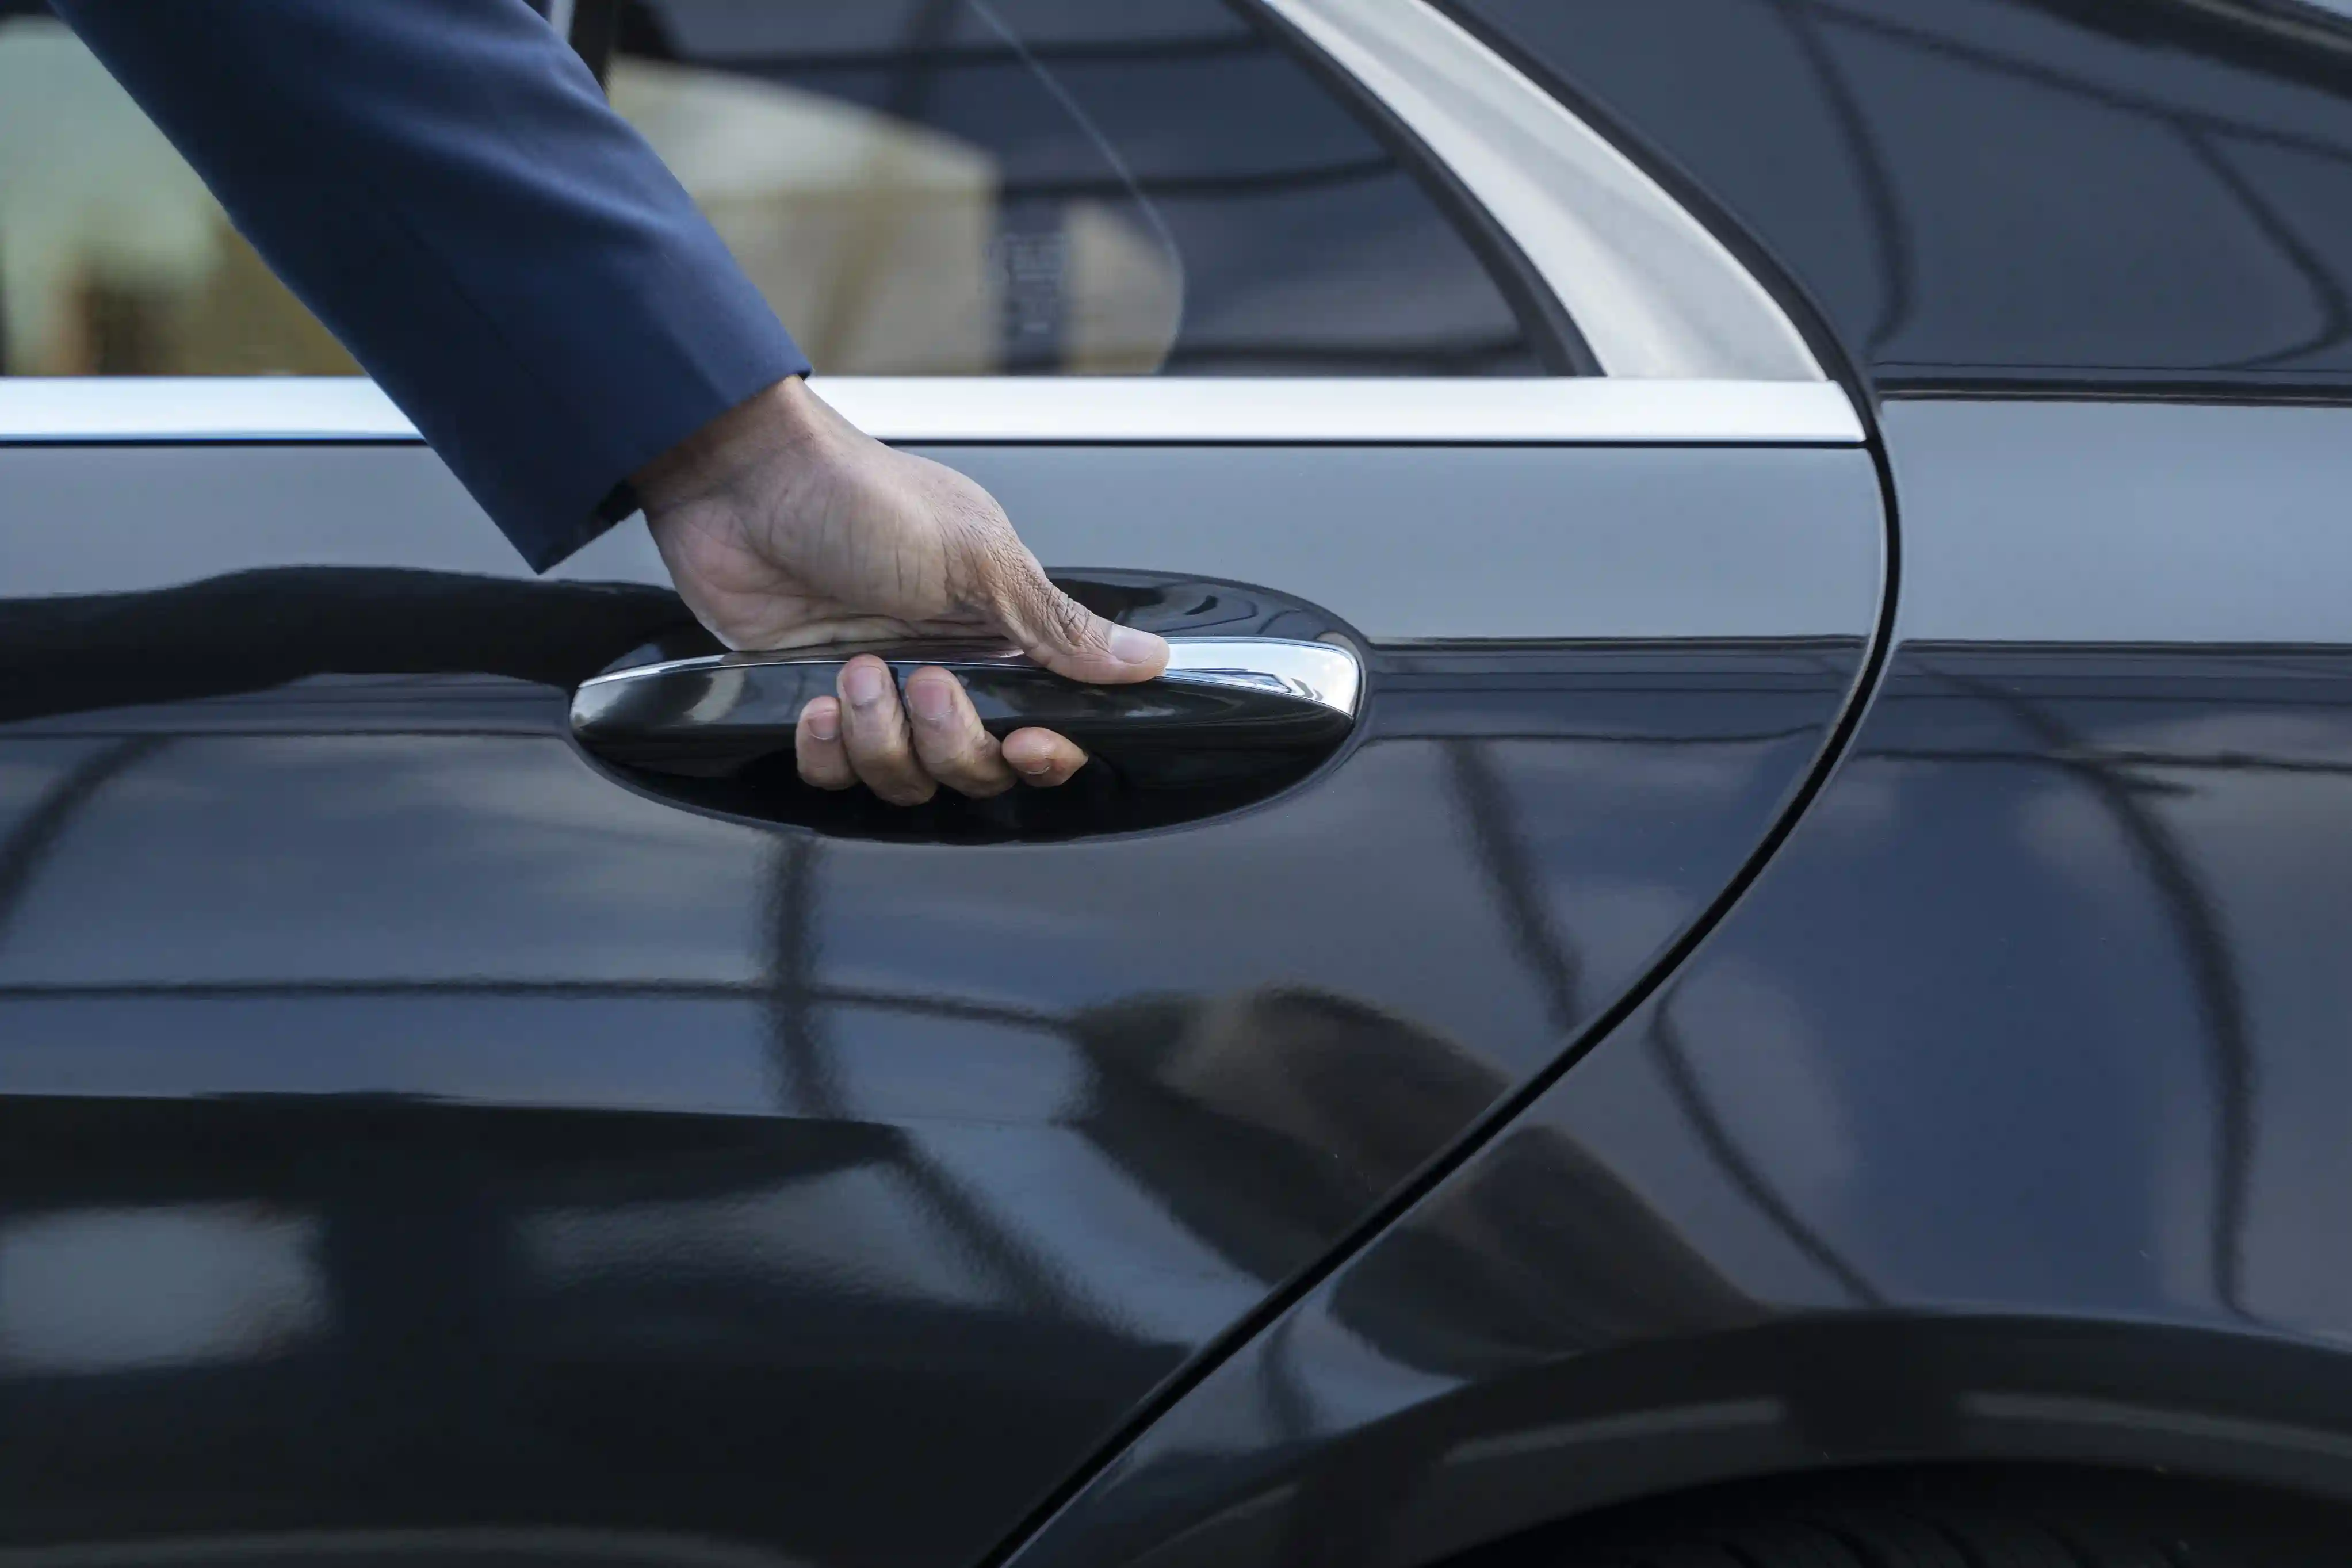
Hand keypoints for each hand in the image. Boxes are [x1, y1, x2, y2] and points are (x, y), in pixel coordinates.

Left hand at [634, 377, 1167, 803]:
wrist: (739, 479)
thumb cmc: (855, 496)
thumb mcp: (977, 557)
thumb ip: (1059, 625)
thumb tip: (1146, 659)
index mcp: (997, 632)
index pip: (1046, 727)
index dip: (1044, 753)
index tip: (1029, 742)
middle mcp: (943, 669)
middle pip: (975, 768)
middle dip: (949, 740)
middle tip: (919, 680)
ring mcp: (876, 693)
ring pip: (903, 779)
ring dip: (879, 738)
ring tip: (854, 674)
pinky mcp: (810, 704)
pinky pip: (832, 773)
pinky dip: (826, 750)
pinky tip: (815, 701)